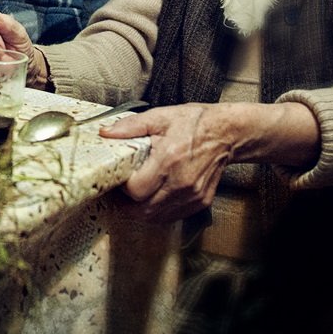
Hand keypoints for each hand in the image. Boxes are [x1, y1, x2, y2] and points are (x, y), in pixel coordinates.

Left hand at [98, 105, 232, 221]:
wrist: (227, 132)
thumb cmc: (194, 122)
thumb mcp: (160, 117)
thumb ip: (131, 126)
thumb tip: (105, 133)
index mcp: (168, 160)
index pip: (136, 190)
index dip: (122, 187)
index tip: (120, 178)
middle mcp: (181, 183)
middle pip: (143, 210)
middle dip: (127, 204)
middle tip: (121, 191)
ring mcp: (193, 195)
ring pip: (157, 217)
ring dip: (142, 210)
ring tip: (136, 195)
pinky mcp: (200, 202)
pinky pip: (172, 216)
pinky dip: (159, 211)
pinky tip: (154, 198)